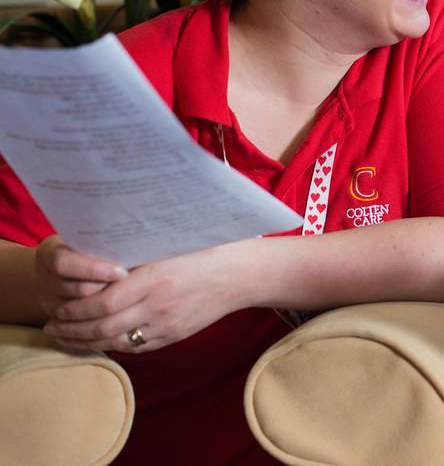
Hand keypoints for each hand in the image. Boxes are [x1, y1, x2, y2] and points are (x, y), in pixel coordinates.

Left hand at [43, 240, 249, 353]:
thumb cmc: (205, 253)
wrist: (239, 276)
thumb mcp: (168, 249)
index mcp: (155, 279)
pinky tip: (99, 342)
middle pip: (104, 328)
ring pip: (117, 342)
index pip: (103, 303)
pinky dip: (113, 346)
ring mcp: (167, 325)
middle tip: (51, 327)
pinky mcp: (175, 336)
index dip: (75, 310)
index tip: (58, 308)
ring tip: (67, 338)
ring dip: (86, 342)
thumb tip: (97, 267)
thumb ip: (135, 261)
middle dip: (72, 330)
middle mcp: (159, 306)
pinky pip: (137, 347)